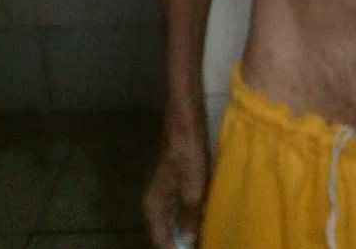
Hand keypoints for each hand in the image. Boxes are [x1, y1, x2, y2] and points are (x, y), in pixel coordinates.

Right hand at [142, 113, 211, 247]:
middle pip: (164, 228)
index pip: (160, 239)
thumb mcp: (193, 188)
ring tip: (204, 230)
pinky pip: (176, 201)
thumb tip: (187, 241)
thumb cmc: (187, 153)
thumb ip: (189, 216)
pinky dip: (187, 209)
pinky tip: (202, 209)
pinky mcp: (169, 175)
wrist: (183, 119)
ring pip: (171, 214)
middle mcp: (152, 199)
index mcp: (153, 205)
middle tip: (201, 240)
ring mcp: (160, 186)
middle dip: (181, 238)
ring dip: (185, 224)